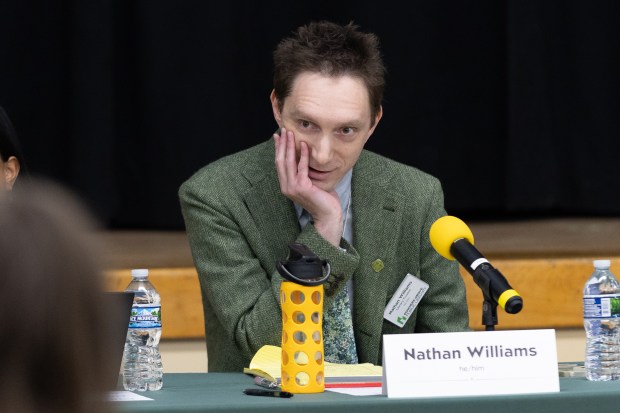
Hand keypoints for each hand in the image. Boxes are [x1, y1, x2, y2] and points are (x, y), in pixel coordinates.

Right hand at [274, 128, 342, 245]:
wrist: (328, 214)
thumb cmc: (322, 199)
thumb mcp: (310, 183)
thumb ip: (304, 172)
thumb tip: (304, 156)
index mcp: (286, 185)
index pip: (279, 163)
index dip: (278, 149)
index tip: (278, 136)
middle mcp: (286, 186)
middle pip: (280, 160)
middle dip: (282, 144)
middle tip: (284, 130)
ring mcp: (293, 188)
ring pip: (288, 162)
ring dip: (289, 146)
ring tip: (291, 133)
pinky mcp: (302, 187)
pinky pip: (302, 167)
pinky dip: (303, 155)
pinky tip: (305, 145)